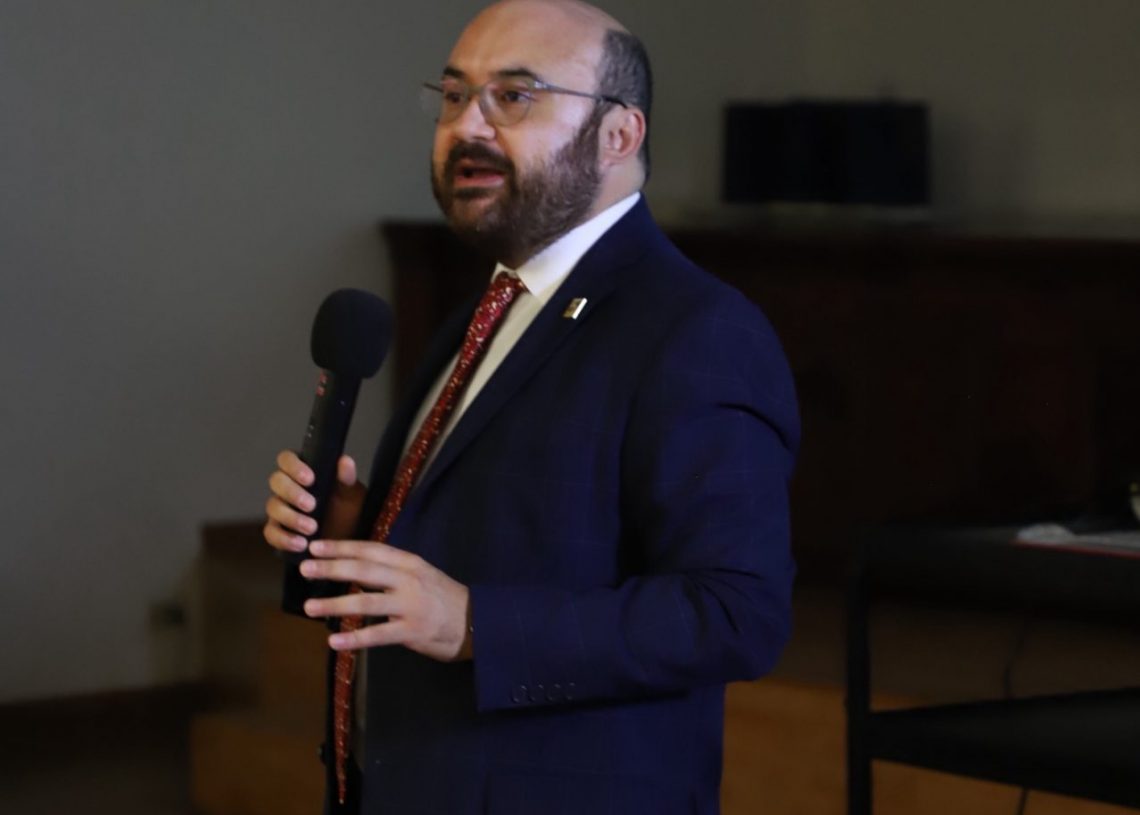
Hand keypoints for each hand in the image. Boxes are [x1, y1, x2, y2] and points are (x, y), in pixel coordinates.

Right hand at [263, 450, 365, 553]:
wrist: (350, 538)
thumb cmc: (349, 509)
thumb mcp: (351, 494)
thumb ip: (346, 478)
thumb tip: (345, 461)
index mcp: (302, 472)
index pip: (287, 459)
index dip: (293, 466)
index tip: (310, 478)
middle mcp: (288, 488)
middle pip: (276, 481)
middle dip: (292, 493)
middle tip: (311, 505)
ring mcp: (281, 509)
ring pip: (273, 507)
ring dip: (291, 517)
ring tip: (312, 528)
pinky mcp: (278, 531)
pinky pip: (271, 533)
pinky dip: (284, 539)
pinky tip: (300, 544)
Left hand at [299, 539, 472, 662]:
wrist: (478, 623)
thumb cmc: (443, 598)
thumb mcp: (421, 575)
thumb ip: (392, 570)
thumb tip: (354, 568)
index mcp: (409, 563)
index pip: (371, 550)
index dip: (342, 547)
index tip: (315, 546)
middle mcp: (408, 580)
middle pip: (364, 570)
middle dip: (332, 568)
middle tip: (304, 568)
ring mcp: (410, 605)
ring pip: (366, 601)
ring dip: (334, 603)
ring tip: (309, 606)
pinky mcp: (412, 631)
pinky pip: (378, 635)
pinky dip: (354, 638)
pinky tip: (334, 641)